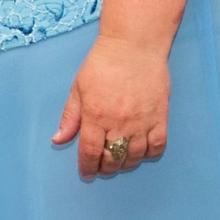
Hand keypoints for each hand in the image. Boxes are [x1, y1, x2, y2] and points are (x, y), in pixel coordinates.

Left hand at [52, 35, 169, 178]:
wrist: (134, 46)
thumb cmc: (102, 64)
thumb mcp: (78, 89)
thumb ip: (70, 117)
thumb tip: (58, 140)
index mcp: (95, 116)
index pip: (90, 153)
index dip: (87, 168)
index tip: (87, 173)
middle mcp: (119, 122)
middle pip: (112, 159)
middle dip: (105, 168)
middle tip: (101, 167)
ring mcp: (142, 121)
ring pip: (134, 156)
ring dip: (125, 164)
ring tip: (118, 161)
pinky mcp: (160, 116)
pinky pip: (157, 146)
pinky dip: (149, 154)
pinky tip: (141, 152)